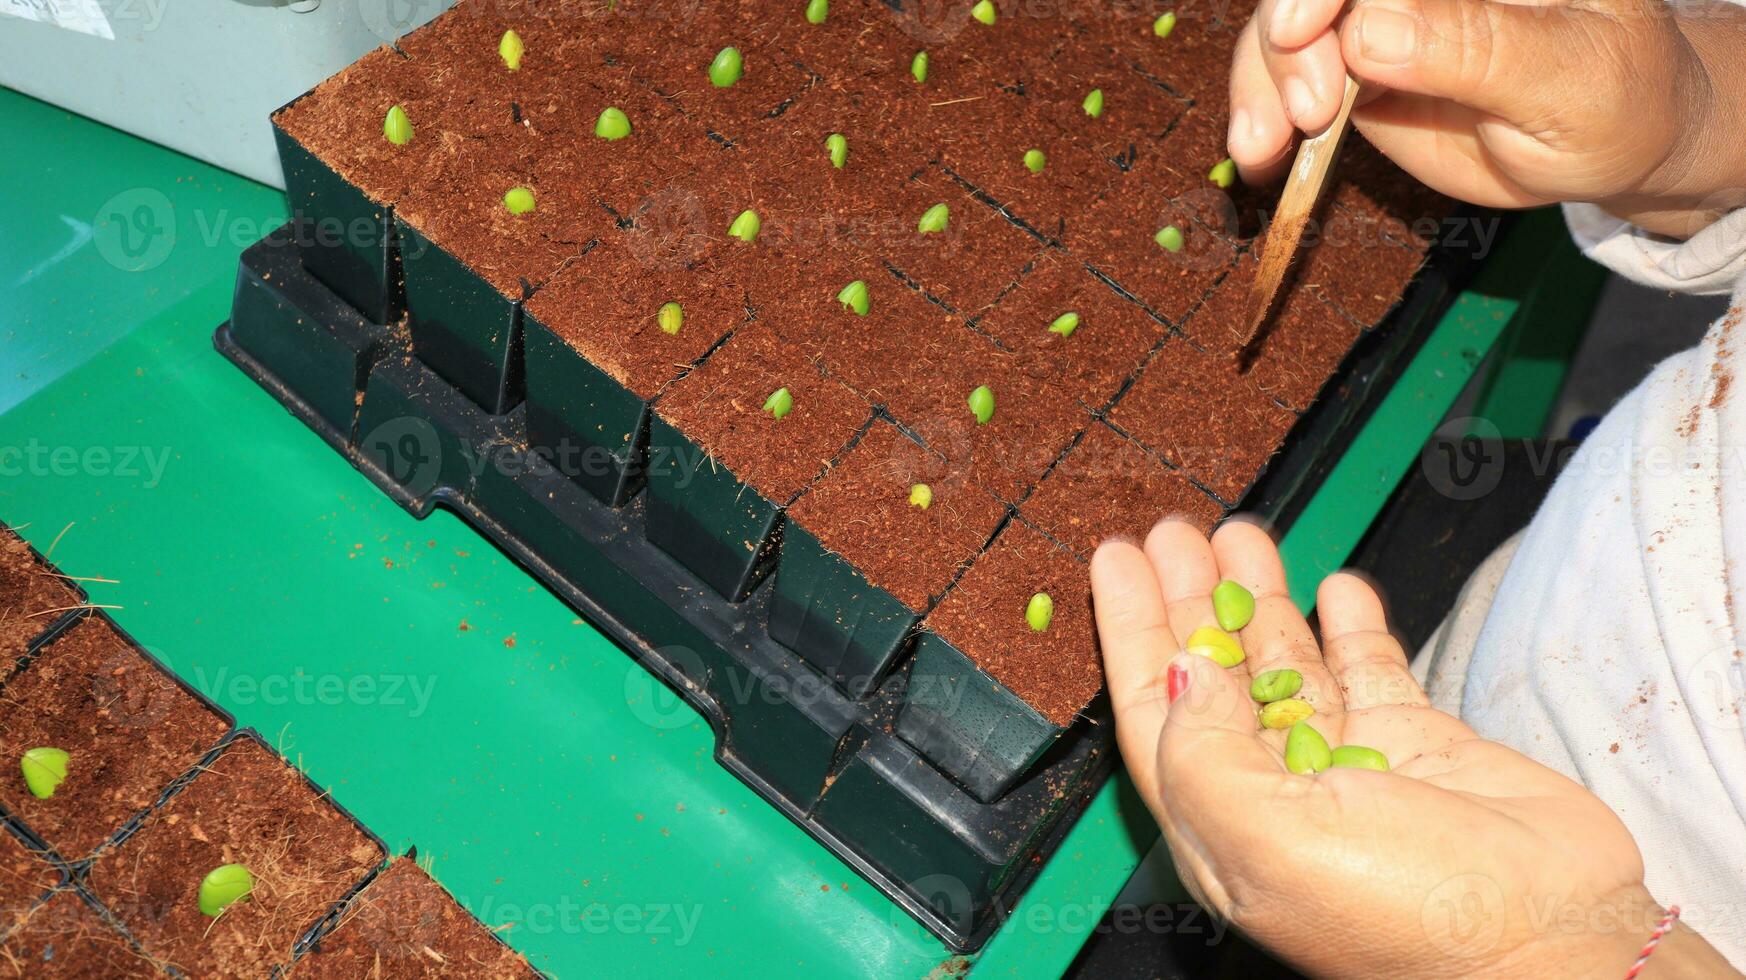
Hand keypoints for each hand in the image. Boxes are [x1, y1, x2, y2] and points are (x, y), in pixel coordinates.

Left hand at [1090, 518, 1739, 977]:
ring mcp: (1350, 766)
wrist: (1554, 944)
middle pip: (1215, 675)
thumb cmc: (1407, 921)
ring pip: (1286, 663)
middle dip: (1190, 598)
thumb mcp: (1269, 841)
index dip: (1130, 631)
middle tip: (1175, 530)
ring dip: (1259, 597)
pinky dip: (1348, 625)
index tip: (1116, 558)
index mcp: (1222, 824)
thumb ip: (1206, 755)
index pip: (1155, 710)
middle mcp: (1277, 794)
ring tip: (1238, 534)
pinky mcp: (1420, 747)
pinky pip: (1369, 670)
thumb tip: (1183, 672)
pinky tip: (1332, 585)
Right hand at [1226, 0, 1745, 236]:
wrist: (1609, 144)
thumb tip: (1366, 33)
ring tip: (1265, 147)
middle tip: (1308, 113)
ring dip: (1260, 82)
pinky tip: (1260, 154)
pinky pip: (1284, 74)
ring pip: (1283, 25)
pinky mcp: (1354, 64)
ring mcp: (1379, 15)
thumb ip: (1474, 50)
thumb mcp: (1565, 79)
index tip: (1300, 31)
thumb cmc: (1614, 100)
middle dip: (1288, 42)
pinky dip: (1260, 112)